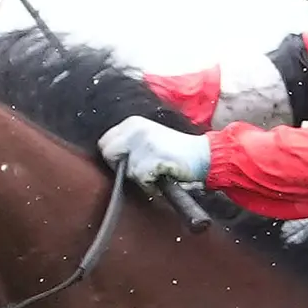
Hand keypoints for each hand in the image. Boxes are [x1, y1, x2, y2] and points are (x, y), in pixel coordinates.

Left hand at [98, 116, 212, 189]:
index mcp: (132, 123)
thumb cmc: (175, 151)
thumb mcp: (148, 137)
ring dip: (139, 178)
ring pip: (125, 170)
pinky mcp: (153, 158)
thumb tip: (108, 156)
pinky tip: (162, 176)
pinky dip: (150, 184)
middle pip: (108, 154)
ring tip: (156, 172)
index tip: (128, 163)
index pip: (104, 142)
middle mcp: (136, 129)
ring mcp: (144, 143)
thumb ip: (128, 143)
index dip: (114, 156)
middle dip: (121, 167)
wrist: (203, 155)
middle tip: (140, 170)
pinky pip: (141, 178)